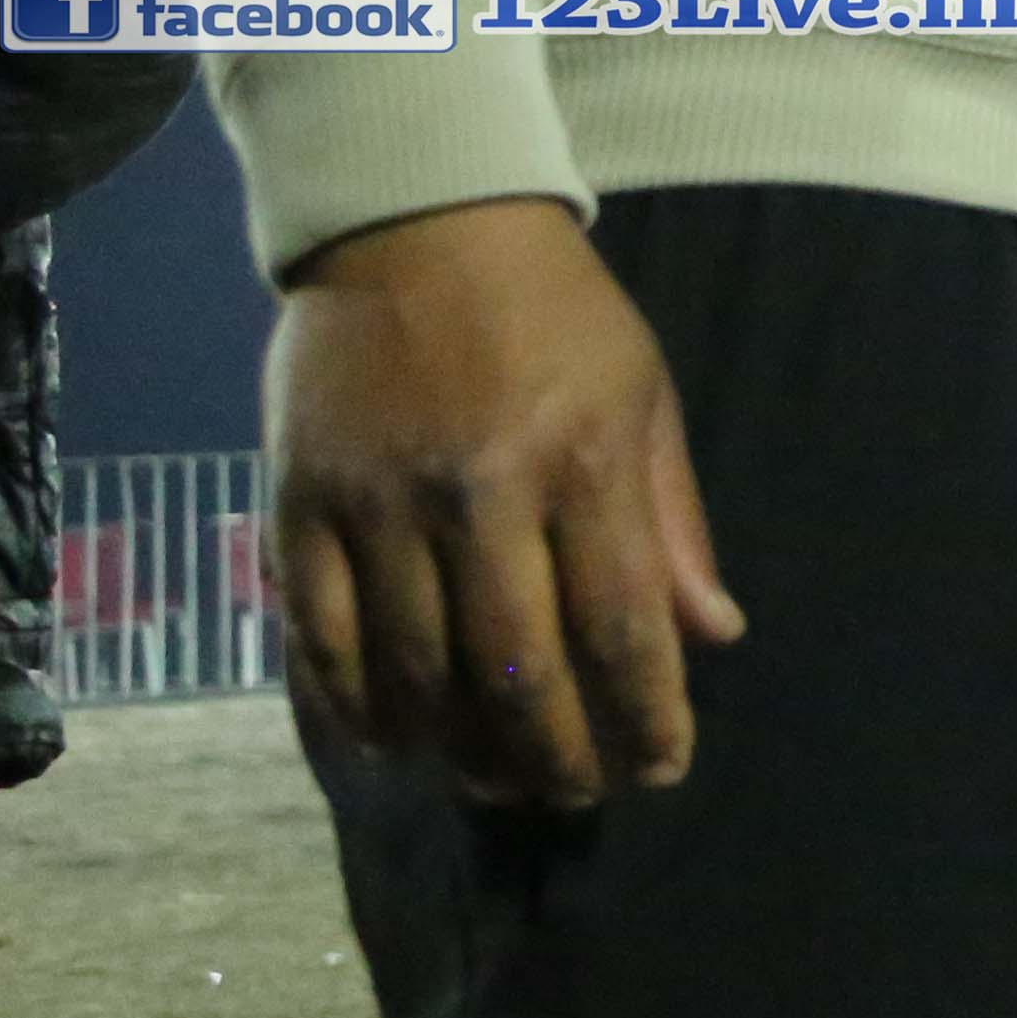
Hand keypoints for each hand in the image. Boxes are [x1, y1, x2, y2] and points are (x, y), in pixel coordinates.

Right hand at [267, 195, 742, 807]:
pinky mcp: (299, 506)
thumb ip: (674, 523)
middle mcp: (481, 493)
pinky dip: (357, 708)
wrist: (419, 224)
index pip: (623, 629)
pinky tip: (395, 740)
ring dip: (457, 749)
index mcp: (584, 464)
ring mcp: (379, 504)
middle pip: (518, 672)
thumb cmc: (557, 315)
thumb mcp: (644, 397)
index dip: (646, 717)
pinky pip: (320, 641)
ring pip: (415, 674)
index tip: (661, 767)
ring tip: (494, 778)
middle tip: (576, 793)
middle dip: (555, 755)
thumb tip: (717, 634)